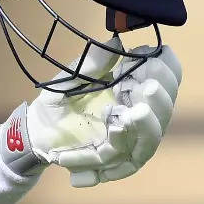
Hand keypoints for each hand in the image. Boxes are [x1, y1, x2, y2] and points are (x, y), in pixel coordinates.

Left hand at [23, 39, 181, 186]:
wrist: (37, 129)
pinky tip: (113, 131)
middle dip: (161, 98)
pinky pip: (118, 159)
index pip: (165, 81)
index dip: (166, 70)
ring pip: (149, 138)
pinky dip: (114, 148)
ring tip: (136, 112)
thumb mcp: (71, 78)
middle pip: (164, 111)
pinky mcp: (111, 162)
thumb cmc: (60, 101)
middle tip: (149, 86)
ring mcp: (127, 142)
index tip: (153, 55)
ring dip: (146, 126)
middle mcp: (139, 117)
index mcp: (135, 91)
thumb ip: (92, 63)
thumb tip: (114, 40)